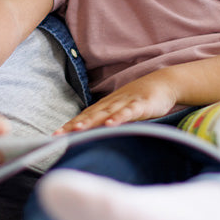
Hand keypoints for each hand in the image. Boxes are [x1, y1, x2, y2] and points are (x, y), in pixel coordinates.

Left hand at [56, 74, 176, 132]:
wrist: (164, 83)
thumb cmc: (140, 99)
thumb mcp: (123, 110)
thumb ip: (109, 121)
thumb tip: (95, 135)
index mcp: (107, 105)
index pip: (85, 116)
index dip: (70, 125)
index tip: (55, 136)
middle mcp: (112, 103)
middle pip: (90, 115)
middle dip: (74, 125)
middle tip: (58, 135)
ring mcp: (126, 102)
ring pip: (106, 113)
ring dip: (91, 121)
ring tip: (78, 129)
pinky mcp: (141, 104)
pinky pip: (128, 112)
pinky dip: (119, 118)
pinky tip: (110, 124)